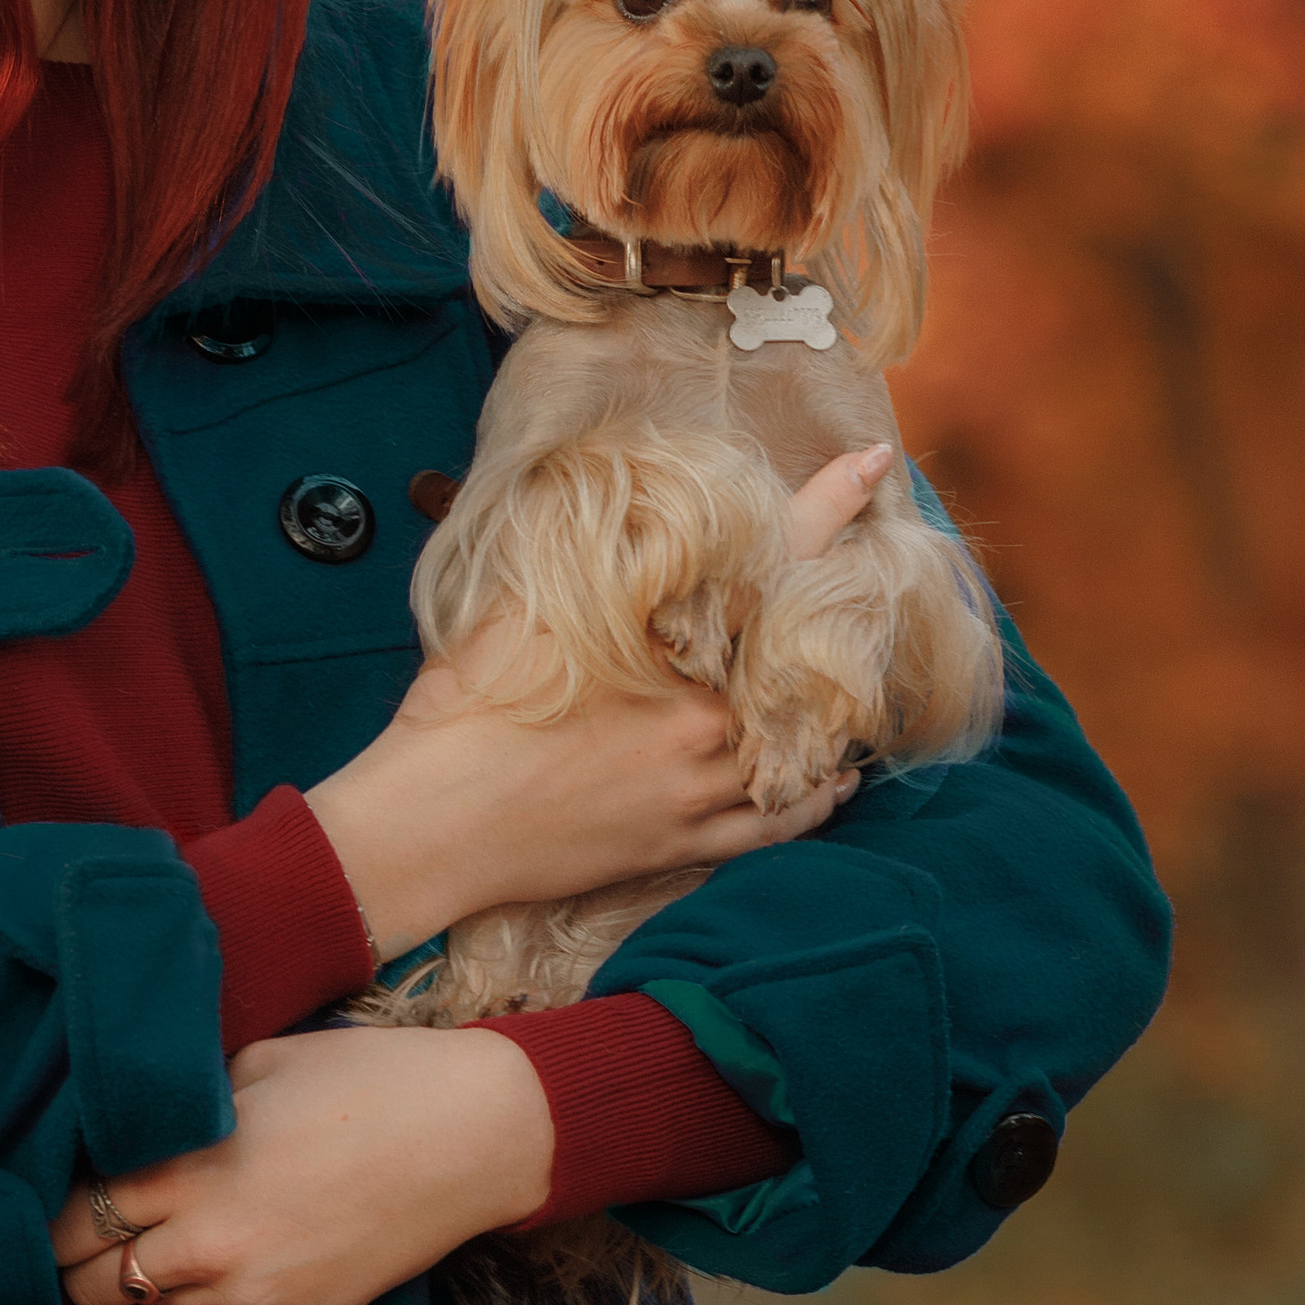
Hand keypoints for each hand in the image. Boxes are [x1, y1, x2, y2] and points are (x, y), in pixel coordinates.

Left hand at [52, 1027, 554, 1304]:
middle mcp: (209, 1246)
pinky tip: (243, 1244)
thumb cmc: (367, 1080)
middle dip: (78, 1261)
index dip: (54, 1211)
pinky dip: (216, 1289)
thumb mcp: (257, 1065)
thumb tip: (136, 1121)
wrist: (474, 1136)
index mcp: (187, 1174)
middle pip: (92, 1285)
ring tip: (167, 1237)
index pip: (70, 1220)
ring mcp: (257, 1292)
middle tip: (88, 1232)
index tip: (58, 1195)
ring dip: (146, 1280)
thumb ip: (183, 1105)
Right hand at [304, 442, 893, 957]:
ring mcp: (694, 790)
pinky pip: (772, 824)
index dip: (827, 505)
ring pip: (800, 745)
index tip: (875, 461)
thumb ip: (590, 559)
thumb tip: (632, 505)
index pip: (773, 561)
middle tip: (865, 583)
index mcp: (670, 654)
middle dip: (834, 615)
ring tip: (854, 680)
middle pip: (801, 658)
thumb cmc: (462, 711)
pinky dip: (814, 799)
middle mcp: (701, 724)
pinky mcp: (677, 843)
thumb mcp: (520, 607)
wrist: (429, 825)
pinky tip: (836, 781)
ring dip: (832, 709)